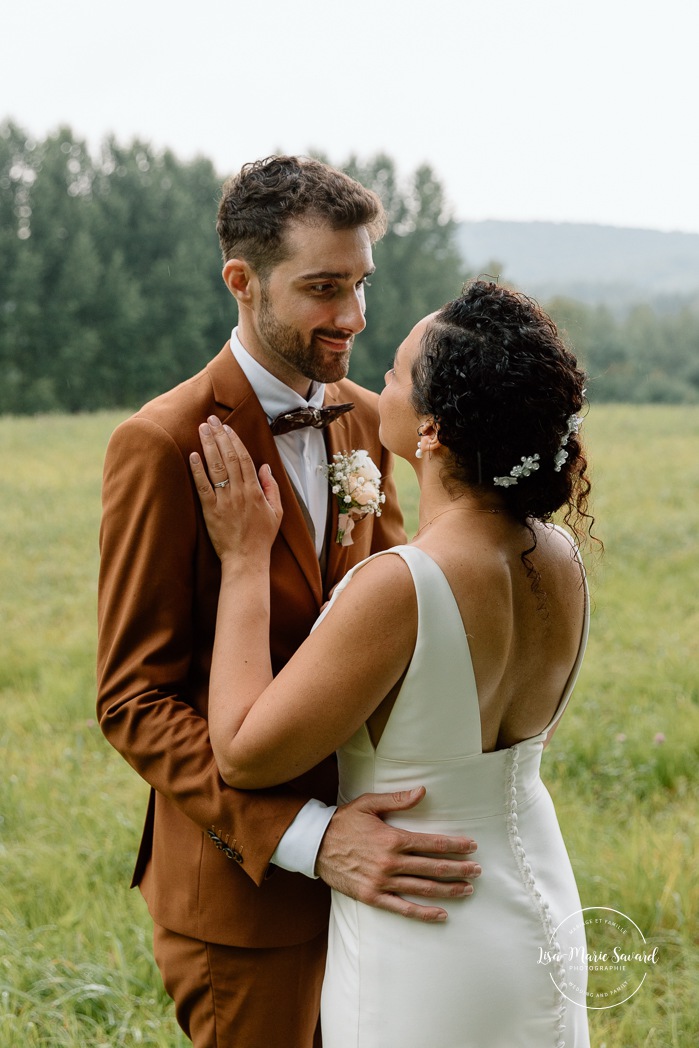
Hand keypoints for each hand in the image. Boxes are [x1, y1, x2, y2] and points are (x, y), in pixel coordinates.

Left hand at [189, 417, 281, 561]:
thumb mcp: (276, 512)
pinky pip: (203, 487)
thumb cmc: (262, 537)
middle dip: (219, 436)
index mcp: (255, 491)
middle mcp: (239, 492)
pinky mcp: (210, 510)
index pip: (244, 459)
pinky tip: (193, 455)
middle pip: (228, 458)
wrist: (246, 559)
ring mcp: (224, 501)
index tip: (227, 427)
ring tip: (202, 429)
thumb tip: (265, 467)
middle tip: (211, 419)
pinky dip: (198, 470)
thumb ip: (272, 488)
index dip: (234, 441)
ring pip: (215, 468)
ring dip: (208, 446)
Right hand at [315, 788, 480, 922]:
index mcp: (393, 838)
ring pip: (423, 888)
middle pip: (433, 867)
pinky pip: (403, 908)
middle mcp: (391, 862)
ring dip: (448, 889)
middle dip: (458, 869)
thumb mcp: (368, 804)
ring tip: (467, 890)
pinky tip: (442, 914)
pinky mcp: (373, 897)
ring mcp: (382, 882)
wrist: (315, 845)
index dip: (454, 846)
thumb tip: (422, 791)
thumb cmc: (343, 822)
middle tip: (477, 871)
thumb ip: (397, 800)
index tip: (472, 847)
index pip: (431, 843)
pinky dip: (424, 913)